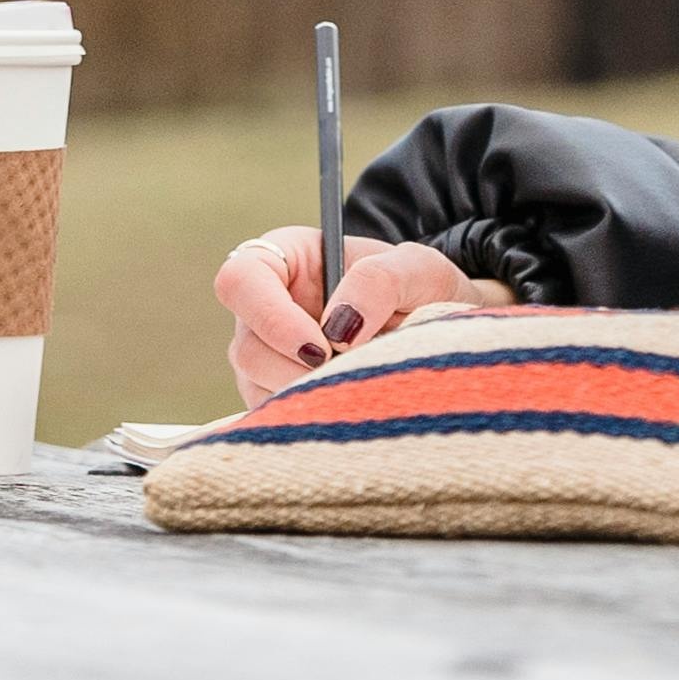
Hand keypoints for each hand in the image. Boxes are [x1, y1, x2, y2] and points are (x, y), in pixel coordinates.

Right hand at [215, 228, 508, 405]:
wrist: (438, 329)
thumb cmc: (421, 288)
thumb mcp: (417, 269)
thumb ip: (380, 281)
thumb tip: (338, 329)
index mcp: (284, 260)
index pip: (240, 280)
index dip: (271, 317)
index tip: (323, 346)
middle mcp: (263, 310)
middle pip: (246, 347)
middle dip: (296, 369)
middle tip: (351, 373)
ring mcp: (265, 357)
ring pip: (258, 387)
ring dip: (309, 394)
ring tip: (362, 381)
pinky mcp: (276, 398)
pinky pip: (275, 418)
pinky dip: (313, 417)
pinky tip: (351, 404)